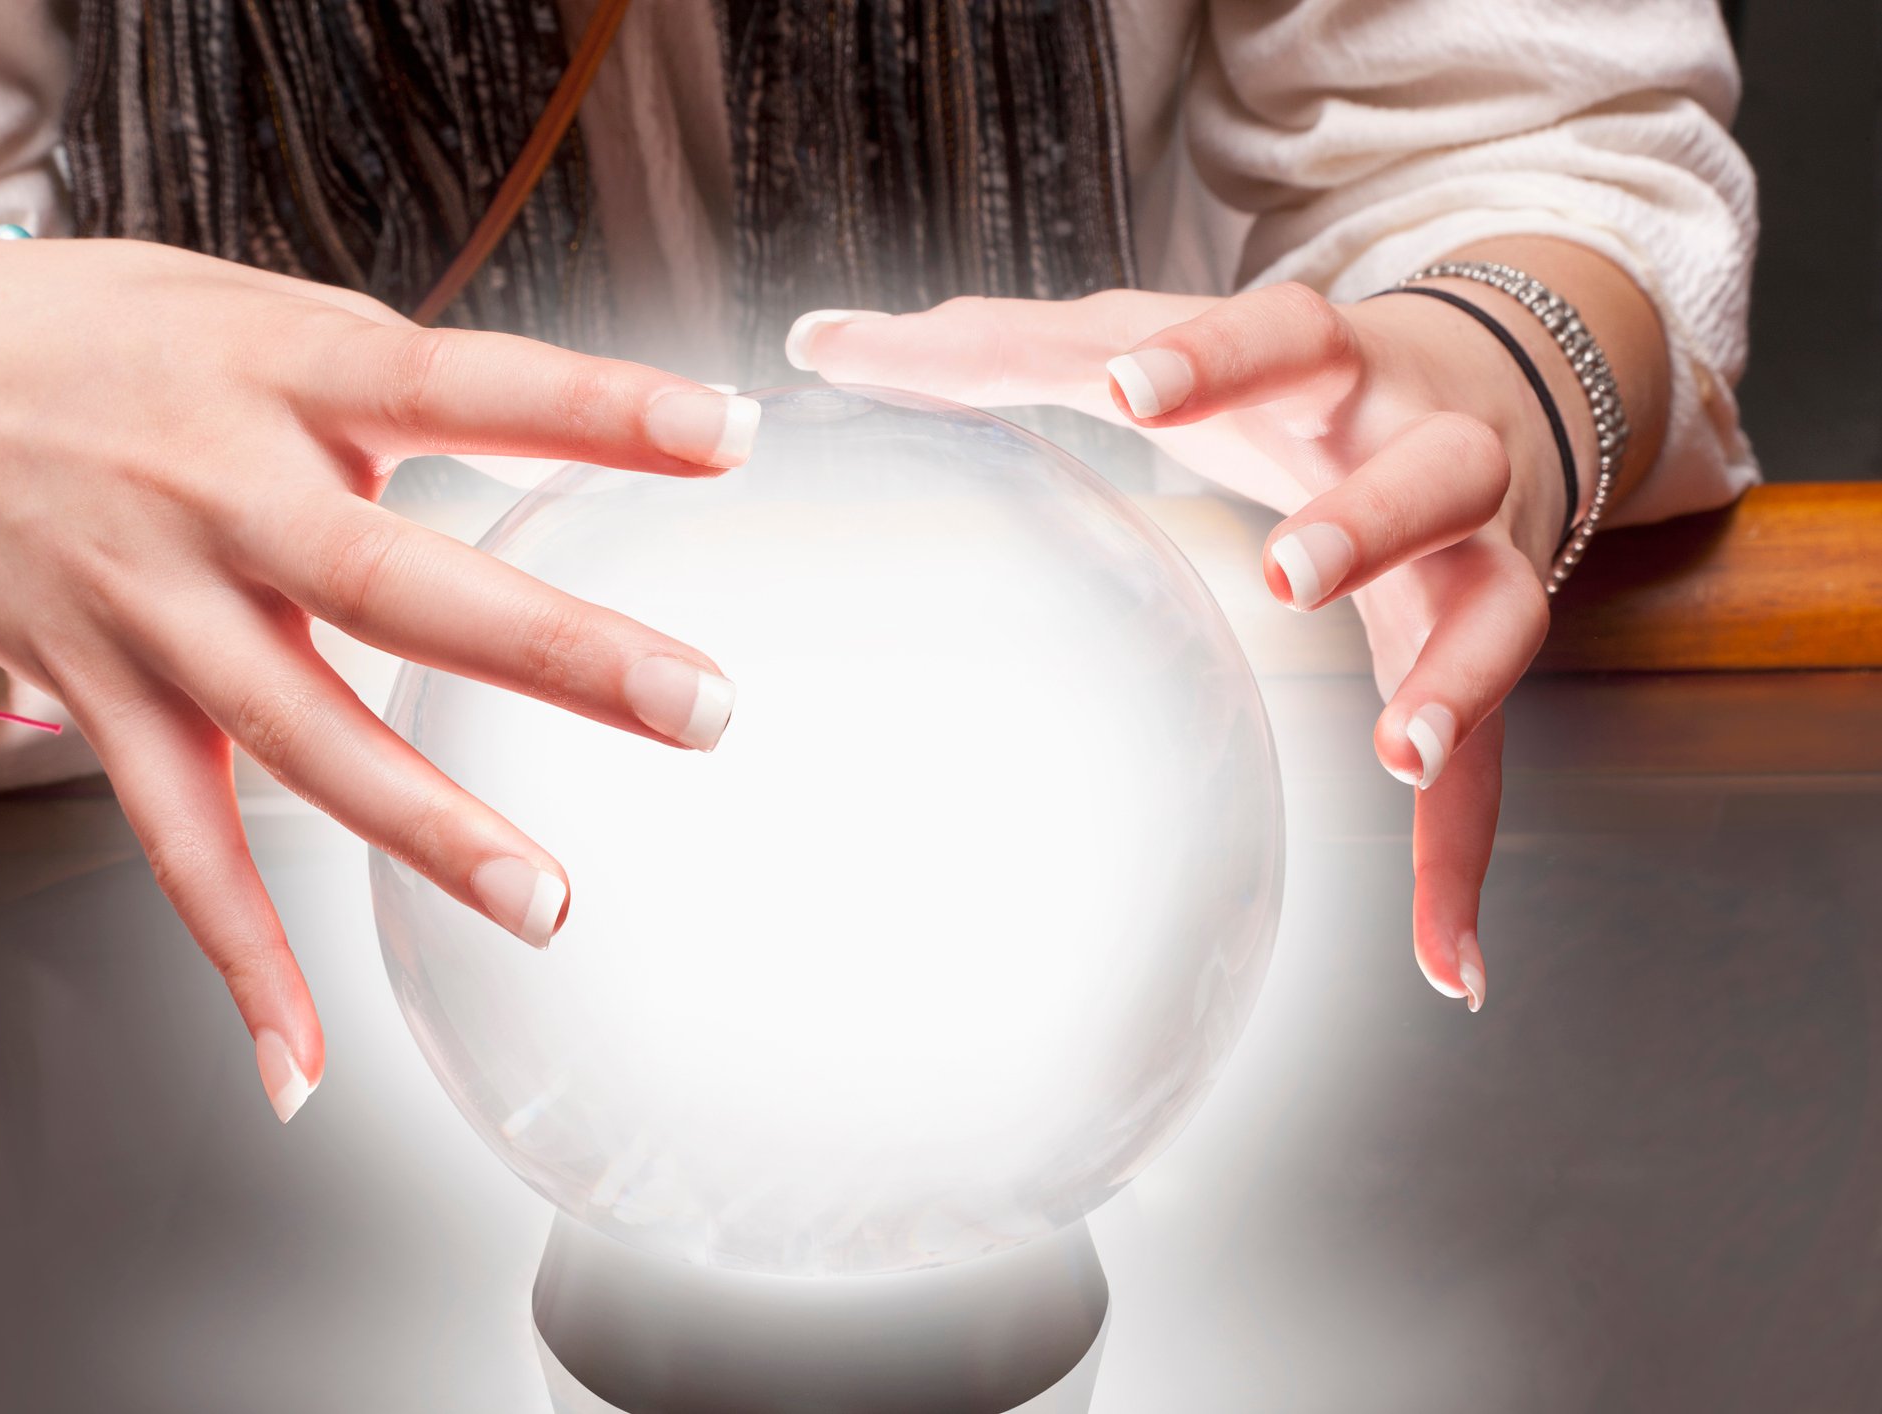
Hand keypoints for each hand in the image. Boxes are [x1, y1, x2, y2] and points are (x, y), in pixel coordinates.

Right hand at [0, 235, 757, 1117]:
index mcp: (279, 369)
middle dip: (556, 652)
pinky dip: (239, 956)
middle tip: (699, 707)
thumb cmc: (100, 337)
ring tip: (548, 902)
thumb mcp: (253, 313)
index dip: (597, 406)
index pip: (458, 381)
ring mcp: (152, 606)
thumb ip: (387, 382)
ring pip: (300, 735)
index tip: (725, 434)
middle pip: (397, 583)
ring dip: (427, 832)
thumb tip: (547, 446)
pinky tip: (299, 1058)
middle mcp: (216, 492)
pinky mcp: (97, 696)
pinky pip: (176, 843)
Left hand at [789, 277, 1595, 1011]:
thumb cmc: (1287, 373)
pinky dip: (1465, 860)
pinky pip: (1493, 765)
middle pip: (1433, 465)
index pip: (1283, 332)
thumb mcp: (1166, 345)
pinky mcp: (1484, 645)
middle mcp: (1429, 445)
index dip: (1217, 358)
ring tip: (1405, 755)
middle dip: (1370, 515)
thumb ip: (997, 348)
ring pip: (1495, 606)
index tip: (1130, 391)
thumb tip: (811, 340)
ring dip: (1458, 678)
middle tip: (1289, 575)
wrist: (1512, 377)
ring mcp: (1480, 552)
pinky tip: (1451, 965)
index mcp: (1329, 368)